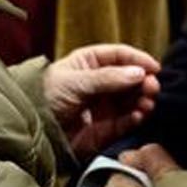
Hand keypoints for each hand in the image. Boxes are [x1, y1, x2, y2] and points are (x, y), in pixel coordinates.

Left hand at [44, 44, 159, 157]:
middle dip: (143, 81)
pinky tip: (139, 115)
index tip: (154, 67)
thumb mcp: (75, 82)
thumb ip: (107, 78)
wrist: (32, 131)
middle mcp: (100, 83)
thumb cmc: (45, 97)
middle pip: (130, 78)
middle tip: (152, 86)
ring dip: (143, 100)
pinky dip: (136, 117)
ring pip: (132, 100)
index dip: (137, 59)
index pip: (119, 56)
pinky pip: (127, 121)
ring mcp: (104, 106)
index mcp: (89, 63)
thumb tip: (138, 73)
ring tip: (147, 101)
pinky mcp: (106, 128)